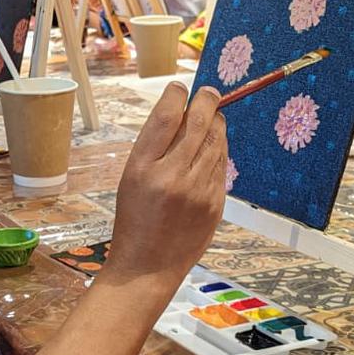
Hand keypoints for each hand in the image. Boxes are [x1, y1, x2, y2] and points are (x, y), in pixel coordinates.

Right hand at [103, 83, 226, 295]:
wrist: (148, 266)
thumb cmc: (135, 218)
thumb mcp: (131, 178)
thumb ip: (154, 146)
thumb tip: (181, 110)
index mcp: (143, 167)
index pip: (166, 117)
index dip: (177, 96)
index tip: (181, 88)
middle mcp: (172, 176)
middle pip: (198, 123)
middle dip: (206, 101)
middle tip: (209, 92)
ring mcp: (198, 191)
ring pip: (216, 142)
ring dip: (216, 124)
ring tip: (213, 115)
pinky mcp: (215, 204)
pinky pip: (222, 166)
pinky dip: (219, 150)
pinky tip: (213, 146)